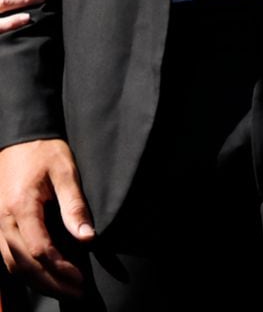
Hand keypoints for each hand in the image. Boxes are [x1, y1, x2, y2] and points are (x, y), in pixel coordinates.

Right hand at [0, 140, 93, 299]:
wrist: (20, 138)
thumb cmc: (44, 151)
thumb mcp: (66, 172)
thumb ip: (75, 205)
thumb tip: (87, 237)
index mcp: (21, 207)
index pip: (41, 251)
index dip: (62, 270)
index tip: (82, 279)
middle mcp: (3, 222)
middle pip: (26, 265)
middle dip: (52, 284)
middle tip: (77, 293)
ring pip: (14, 267)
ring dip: (38, 282)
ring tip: (64, 290)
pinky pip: (7, 259)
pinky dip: (25, 272)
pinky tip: (42, 278)